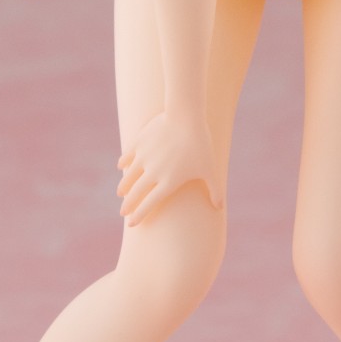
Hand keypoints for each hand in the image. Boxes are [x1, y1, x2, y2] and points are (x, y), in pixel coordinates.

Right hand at [116, 110, 221, 226]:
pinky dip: (123, 163)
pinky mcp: (138, 143)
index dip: (139, 215)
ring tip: (120, 193)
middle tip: (122, 212)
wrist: (186, 117)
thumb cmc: (201, 145)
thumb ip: (215, 190)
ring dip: (123, 187)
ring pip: (128, 176)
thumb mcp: (210, 169)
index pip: (150, 204)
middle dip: (127, 205)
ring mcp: (144, 157)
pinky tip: (121, 166)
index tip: (131, 224)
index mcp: (168, 182)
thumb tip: (220, 208)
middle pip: (135, 193)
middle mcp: (153, 173)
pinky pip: (127, 156)